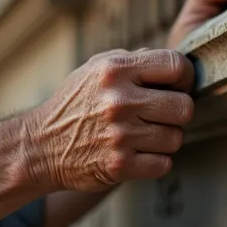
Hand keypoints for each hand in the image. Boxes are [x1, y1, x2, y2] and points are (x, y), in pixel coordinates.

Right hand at [20, 49, 194, 191]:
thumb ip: (134, 60)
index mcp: (115, 70)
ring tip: (143, 134)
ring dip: (164, 138)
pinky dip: (154, 161)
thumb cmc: (74, 104)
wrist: (41, 146)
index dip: (185, 77)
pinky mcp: (120, 165)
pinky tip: (137, 153)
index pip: (176, 66)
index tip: (178, 86)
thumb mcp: (95, 69)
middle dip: (176, 112)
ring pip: (175, 138)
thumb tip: (175, 64)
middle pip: (183, 107)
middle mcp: (118, 101)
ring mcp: (120, 135)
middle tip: (160, 115)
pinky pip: (163, 164)